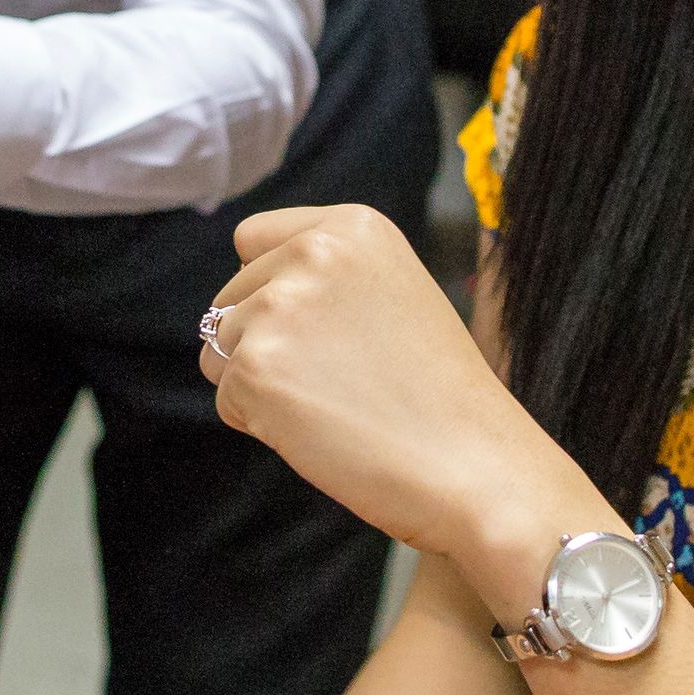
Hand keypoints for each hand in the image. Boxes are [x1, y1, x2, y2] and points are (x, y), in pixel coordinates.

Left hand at [200, 206, 603, 592]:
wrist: (473, 467)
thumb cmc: (439, 396)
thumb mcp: (393, 294)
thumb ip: (326, 277)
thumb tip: (249, 296)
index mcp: (351, 226)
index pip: (252, 239)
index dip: (272, 288)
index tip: (319, 328)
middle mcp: (311, 253)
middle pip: (230, 296)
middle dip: (264, 341)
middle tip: (338, 379)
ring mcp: (279, 310)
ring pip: (219, 348)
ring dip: (259, 382)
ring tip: (333, 401)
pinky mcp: (255, 369)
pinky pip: (227, 398)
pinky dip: (260, 424)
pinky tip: (321, 430)